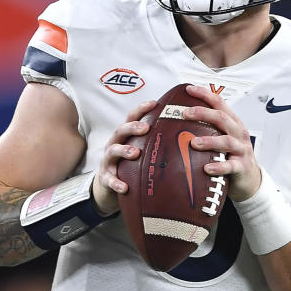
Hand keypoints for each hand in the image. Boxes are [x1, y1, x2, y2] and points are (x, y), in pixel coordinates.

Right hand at [92, 100, 155, 214]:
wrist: (108, 184)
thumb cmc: (129, 163)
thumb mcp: (139, 150)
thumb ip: (155, 142)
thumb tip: (186, 136)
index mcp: (125, 136)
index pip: (131, 118)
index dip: (141, 109)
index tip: (154, 103)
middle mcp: (114, 144)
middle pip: (120, 130)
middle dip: (132, 128)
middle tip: (146, 128)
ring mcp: (108, 160)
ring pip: (113, 151)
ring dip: (124, 151)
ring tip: (136, 153)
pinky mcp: (104, 177)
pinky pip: (109, 180)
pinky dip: (116, 182)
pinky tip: (125, 187)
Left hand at [183, 85, 261, 200]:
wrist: (250, 178)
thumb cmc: (231, 155)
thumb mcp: (222, 138)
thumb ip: (207, 128)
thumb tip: (177, 121)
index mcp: (232, 123)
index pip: (219, 103)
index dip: (205, 94)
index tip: (188, 89)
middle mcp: (238, 133)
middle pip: (222, 118)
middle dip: (203, 113)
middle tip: (185, 113)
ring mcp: (241, 149)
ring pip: (226, 141)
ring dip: (209, 141)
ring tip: (194, 143)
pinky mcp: (242, 166)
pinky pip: (230, 166)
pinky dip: (219, 167)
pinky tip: (206, 168)